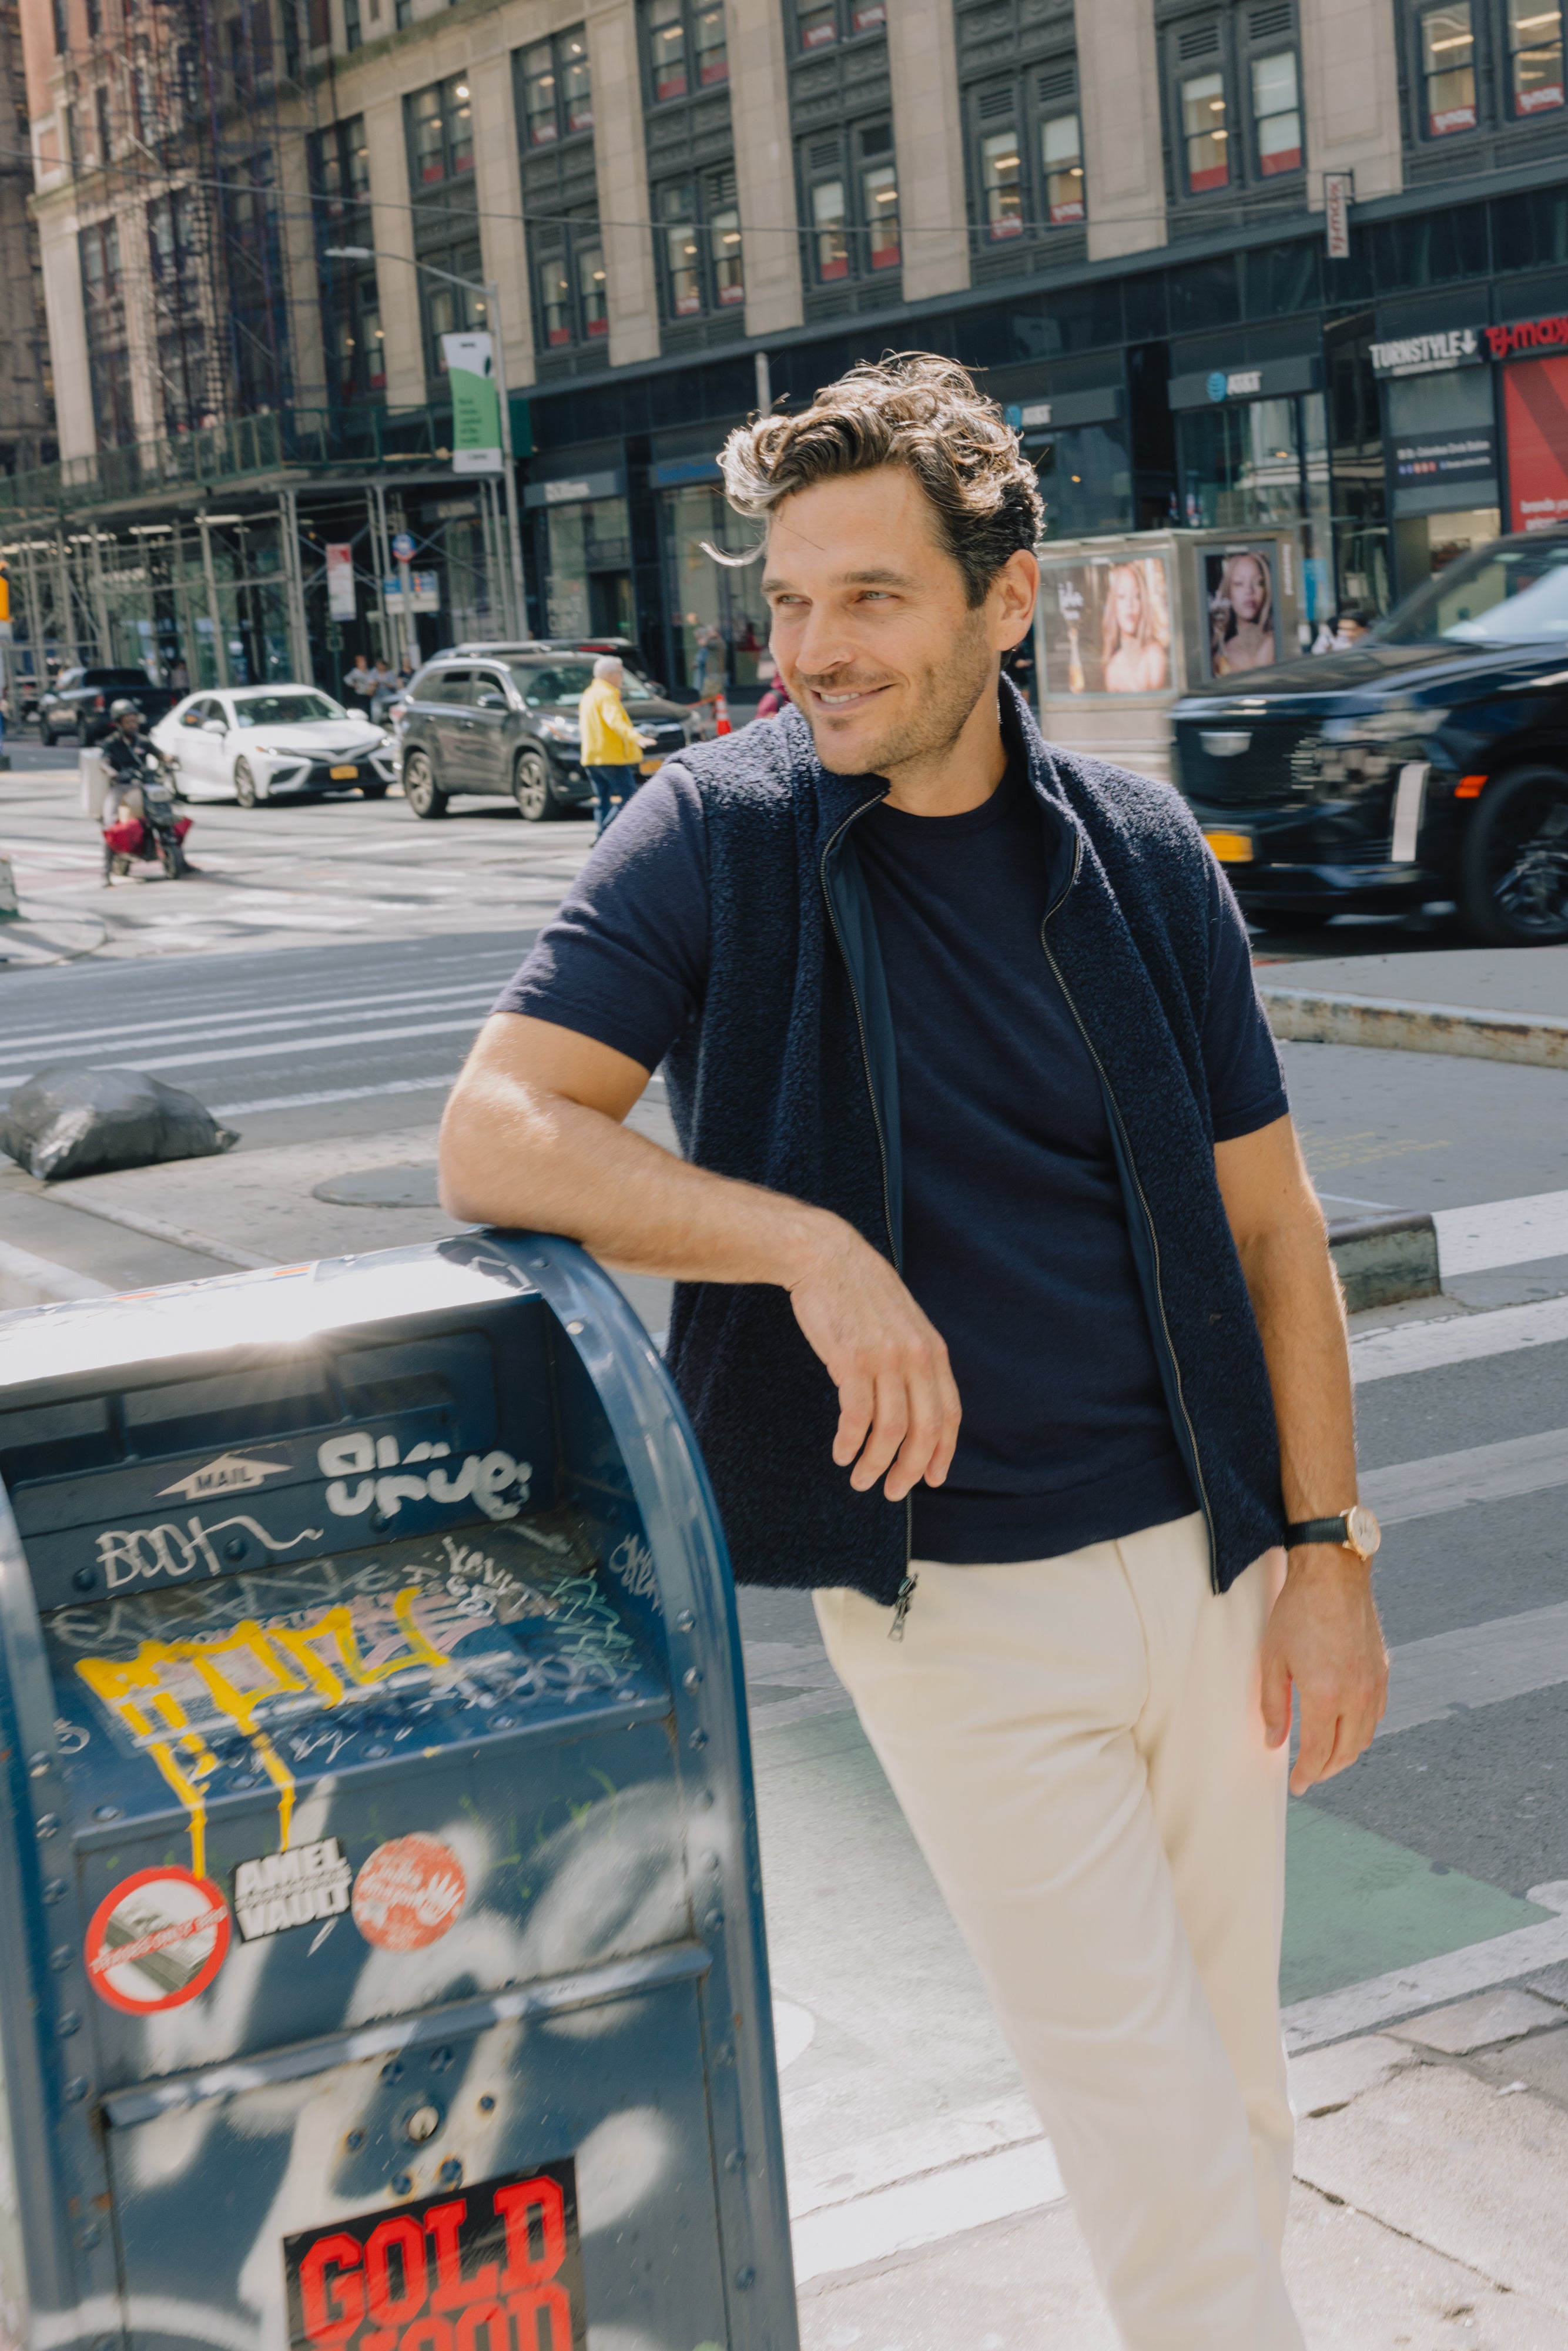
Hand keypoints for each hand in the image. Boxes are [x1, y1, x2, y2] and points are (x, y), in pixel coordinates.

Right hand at [786, 1219, 960, 1502]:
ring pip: (891, 1431)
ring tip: (861, 1479)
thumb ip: (913, 1359)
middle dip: (911, 1469)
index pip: (950, 1414)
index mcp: (933, 1350)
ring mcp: (885, 1359)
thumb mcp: (902, 1322)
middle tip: (893, 1491)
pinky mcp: (851, 1360)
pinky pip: (856, 1418)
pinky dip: (850, 1444)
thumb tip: (914, 1403)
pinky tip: (841, 1454)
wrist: (824, 1256)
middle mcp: (916, 1357)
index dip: (944, 1453)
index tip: (933, 1479)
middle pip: (925, 1431)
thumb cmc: (858, 1291)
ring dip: (876, 1464)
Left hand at [1261, 1548, 1388, 1793]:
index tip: (1297, 1786)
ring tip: (1326, 1757)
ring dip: (1346, 1753)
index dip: (1307, 1774)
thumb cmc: (1297, 1612)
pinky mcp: (1383, 1670)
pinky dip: (1362, 1730)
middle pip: (1346, 1752)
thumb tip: (1274, 1741)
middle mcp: (1357, 1696)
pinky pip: (1377, 1715)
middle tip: (1309, 1775)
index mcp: (1326, 1696)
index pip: (1318, 1753)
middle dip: (1326, 1769)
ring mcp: (1374, 1684)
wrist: (1334, 1575)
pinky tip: (1347, 1727)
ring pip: (1365, 1737)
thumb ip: (1274, 1705)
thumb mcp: (1272, 1659)